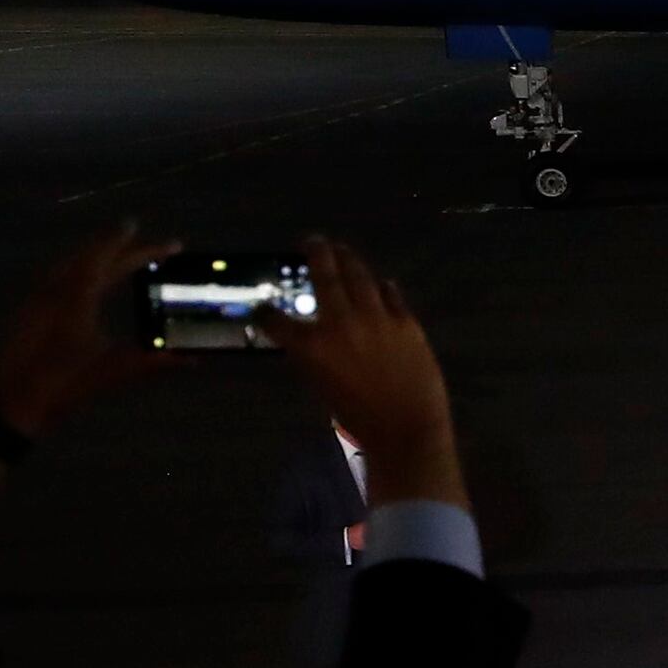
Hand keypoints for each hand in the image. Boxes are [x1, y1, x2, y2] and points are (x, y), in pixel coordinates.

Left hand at [0, 224, 188, 436]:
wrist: (8, 403)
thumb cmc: (61, 385)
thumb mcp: (112, 373)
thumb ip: (153, 362)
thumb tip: (193, 359)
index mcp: (79, 295)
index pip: (116, 261)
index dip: (144, 250)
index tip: (171, 243)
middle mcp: (56, 287)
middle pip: (90, 256)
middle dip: (116, 244)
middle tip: (138, 234)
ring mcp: (37, 297)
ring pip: (69, 263)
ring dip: (92, 253)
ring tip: (110, 250)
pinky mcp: (26, 311)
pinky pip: (55, 275)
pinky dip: (74, 268)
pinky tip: (77, 279)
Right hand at [259, 238, 462, 506]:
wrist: (406, 427)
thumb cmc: (359, 418)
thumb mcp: (323, 389)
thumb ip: (314, 359)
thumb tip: (310, 340)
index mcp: (312, 346)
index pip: (276, 321)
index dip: (265, 313)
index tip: (260, 307)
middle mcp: (341, 323)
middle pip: (325, 275)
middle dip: (315, 252)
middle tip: (311, 240)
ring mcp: (376, 317)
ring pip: (359, 275)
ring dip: (348, 258)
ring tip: (342, 249)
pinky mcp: (406, 320)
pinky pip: (391, 294)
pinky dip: (382, 287)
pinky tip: (380, 282)